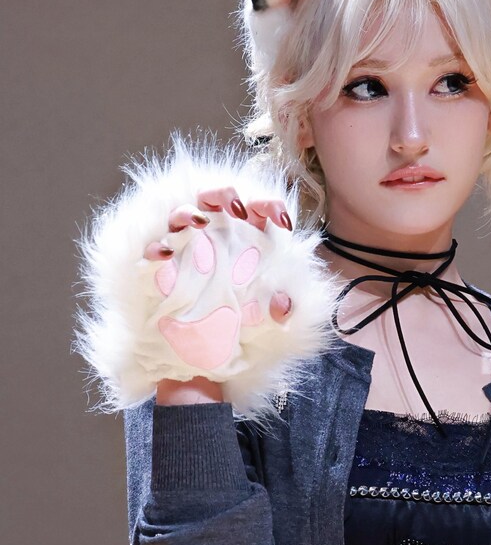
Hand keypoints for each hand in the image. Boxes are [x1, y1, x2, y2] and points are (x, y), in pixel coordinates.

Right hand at [144, 187, 293, 324]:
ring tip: (201, 222)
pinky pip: (151, 249)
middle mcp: (213, 234)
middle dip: (225, 194)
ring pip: (180, 213)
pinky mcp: (159, 266)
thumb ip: (282, 312)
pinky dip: (156, 248)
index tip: (284, 223)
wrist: (197, 351)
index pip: (257, 207)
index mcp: (244, 237)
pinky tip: (165, 253)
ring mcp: (184, 245)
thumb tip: (283, 307)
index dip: (271, 206)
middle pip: (215, 196)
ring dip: (189, 212)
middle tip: (238, 209)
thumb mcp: (266, 322)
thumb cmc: (235, 324)